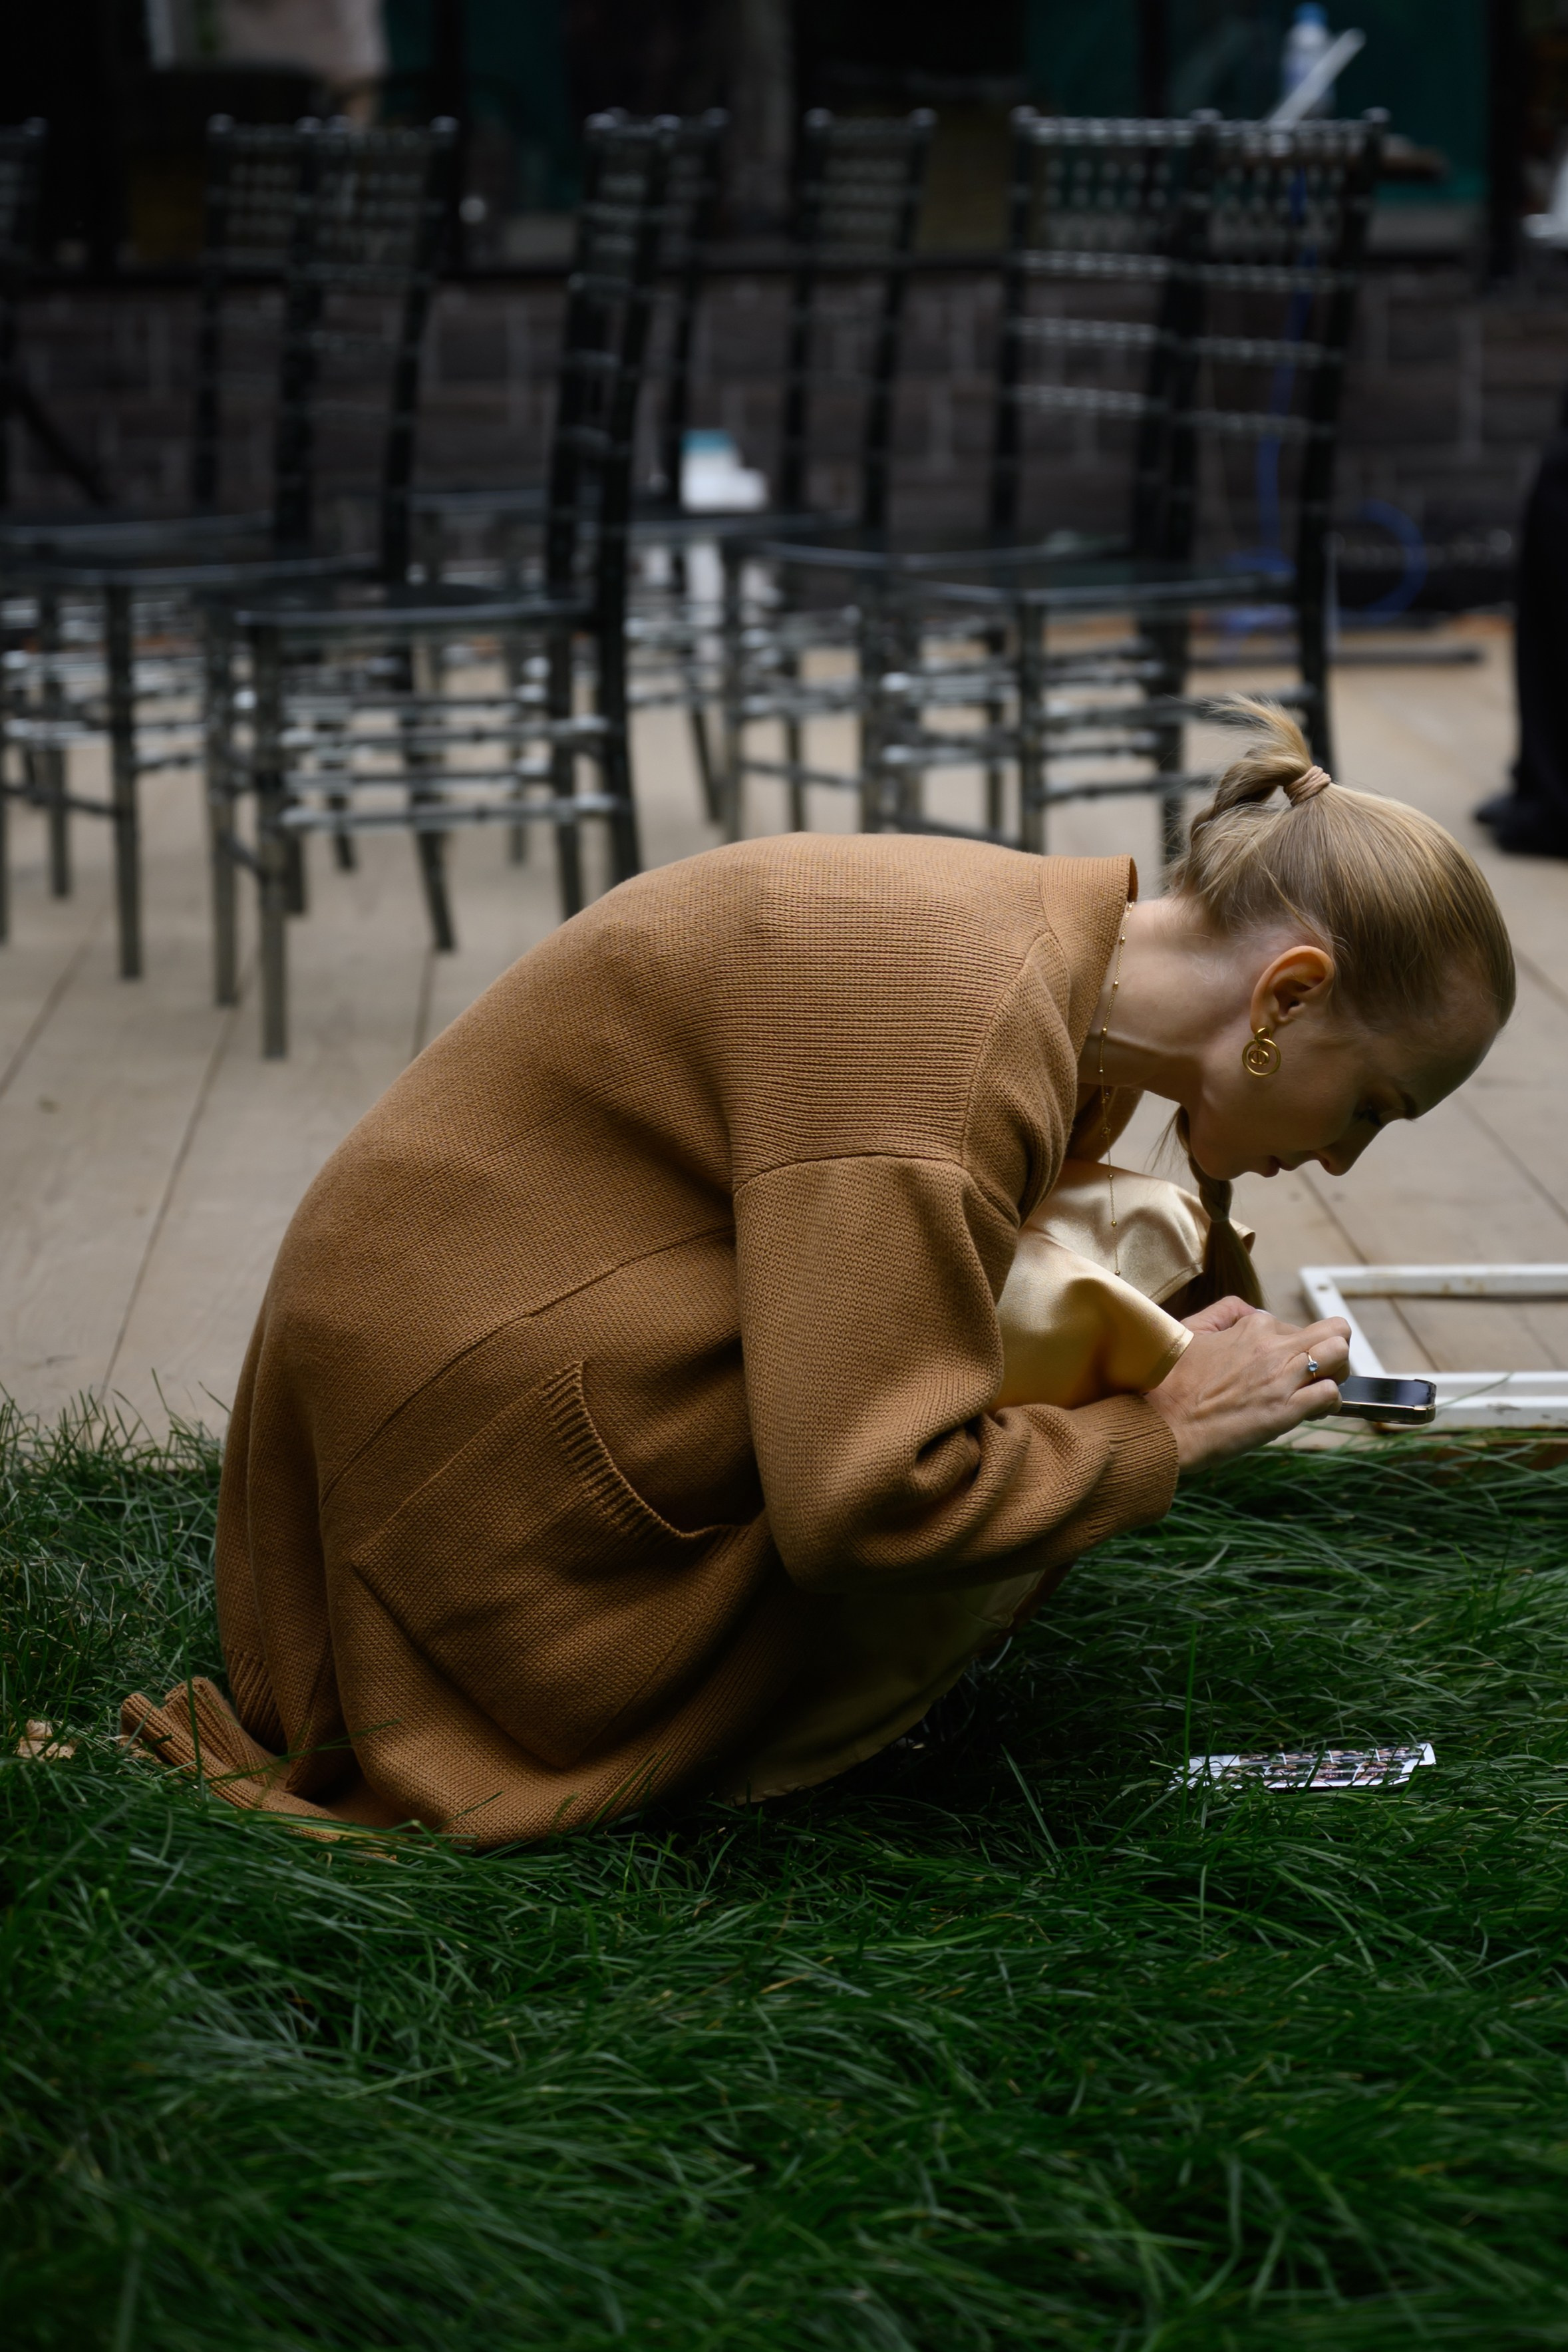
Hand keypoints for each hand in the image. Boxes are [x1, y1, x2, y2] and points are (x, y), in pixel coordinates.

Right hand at [1143, 1295, 1351, 1471]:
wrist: (1162, 1422)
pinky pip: (1331, 1395)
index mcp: (1251, 1325)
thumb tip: (1250, 1310)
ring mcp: (1282, 1376)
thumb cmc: (1169, 1382)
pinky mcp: (1287, 1409)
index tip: (1279, 1368)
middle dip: (1332, 1351)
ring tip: (1319, 1388)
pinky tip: (1312, 1413)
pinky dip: (1329, 1404)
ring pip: (1340, 1355)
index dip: (1292, 1348)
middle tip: (1315, 1372)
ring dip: (1337, 1373)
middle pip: (1335, 1330)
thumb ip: (1223, 1312)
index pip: (1294, 1325)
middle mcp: (1272, 1346)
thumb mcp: (1191, 1331)